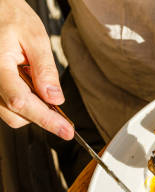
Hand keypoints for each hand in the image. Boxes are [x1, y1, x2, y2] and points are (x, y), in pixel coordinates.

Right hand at [0, 0, 72, 138]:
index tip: (66, 130)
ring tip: (35, 79)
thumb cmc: (9, 16)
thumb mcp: (35, 38)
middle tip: (57, 102)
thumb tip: (55, 98)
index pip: (21, 103)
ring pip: (10, 112)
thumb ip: (45, 70)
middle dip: (41, 114)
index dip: (46, 120)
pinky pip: (6, 103)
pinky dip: (24, 100)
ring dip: (32, 106)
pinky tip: (28, 82)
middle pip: (15, 114)